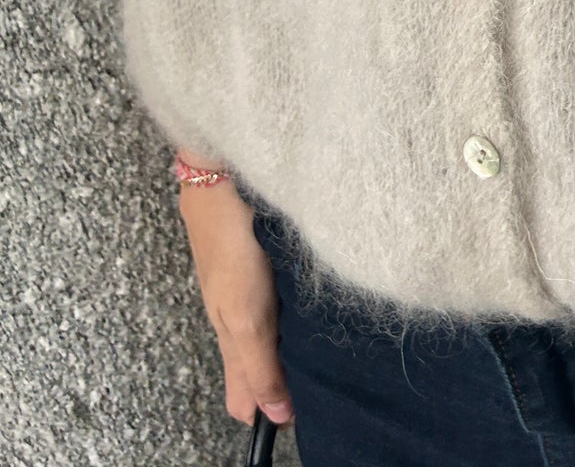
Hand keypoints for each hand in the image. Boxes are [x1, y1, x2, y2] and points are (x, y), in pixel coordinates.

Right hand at [174, 155, 294, 431]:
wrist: (226, 178)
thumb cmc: (230, 244)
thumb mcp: (244, 316)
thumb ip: (258, 367)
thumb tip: (274, 418)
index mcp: (232, 333)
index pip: (248, 392)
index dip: (271, 409)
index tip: (299, 417)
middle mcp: (243, 312)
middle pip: (263, 362)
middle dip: (287, 382)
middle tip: (318, 393)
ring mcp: (255, 284)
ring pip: (276, 329)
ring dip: (297, 347)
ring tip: (326, 359)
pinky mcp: (271, 259)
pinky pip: (286, 297)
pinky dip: (301, 311)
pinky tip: (319, 308)